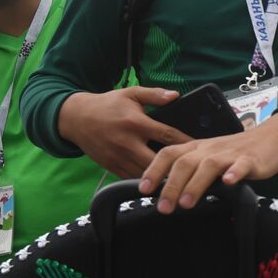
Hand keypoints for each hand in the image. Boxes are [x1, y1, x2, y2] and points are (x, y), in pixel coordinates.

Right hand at [57, 88, 190, 177]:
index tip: (201, 148)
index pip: (168, 136)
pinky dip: (148, 182)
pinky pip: (133, 179)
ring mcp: (119, 157)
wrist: (75, 118)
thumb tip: (176, 95)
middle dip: (176, 167)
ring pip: (146, 174)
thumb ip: (154, 95)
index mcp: (136, 123)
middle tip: (195, 171)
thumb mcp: (130, 94)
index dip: (187, 143)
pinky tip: (161, 184)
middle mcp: (128, 142)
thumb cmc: (107, 105)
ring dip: (163, 178)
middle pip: (159, 160)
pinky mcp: (112, 167)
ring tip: (182, 181)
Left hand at [141, 110, 277, 212]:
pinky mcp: (251, 160)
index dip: (154, 170)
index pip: (169, 154)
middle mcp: (210, 149)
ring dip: (195, 184)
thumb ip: (191, 171)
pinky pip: (241, 165)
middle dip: (171, 185)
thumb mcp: (209, 157)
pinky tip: (229, 183)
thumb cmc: (237, 152)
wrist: (272, 139)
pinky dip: (234, 173)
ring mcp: (230, 154)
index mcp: (197, 148)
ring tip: (187, 204)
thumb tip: (166, 192)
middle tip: (163, 207)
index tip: (143, 190)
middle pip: (184, 162)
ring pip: (208, 165)